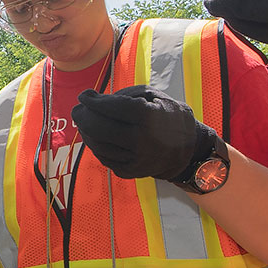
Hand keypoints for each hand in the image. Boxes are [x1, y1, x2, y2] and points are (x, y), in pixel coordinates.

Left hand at [71, 86, 213, 183]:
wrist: (189, 148)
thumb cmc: (167, 115)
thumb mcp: (152, 95)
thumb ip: (122, 96)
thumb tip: (92, 101)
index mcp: (148, 117)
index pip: (110, 108)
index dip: (93, 101)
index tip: (84, 95)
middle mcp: (142, 140)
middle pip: (100, 128)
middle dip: (84, 117)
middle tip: (77, 110)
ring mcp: (136, 159)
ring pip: (99, 145)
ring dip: (86, 132)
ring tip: (84, 121)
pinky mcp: (131, 172)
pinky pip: (105, 158)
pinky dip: (96, 146)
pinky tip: (94, 136)